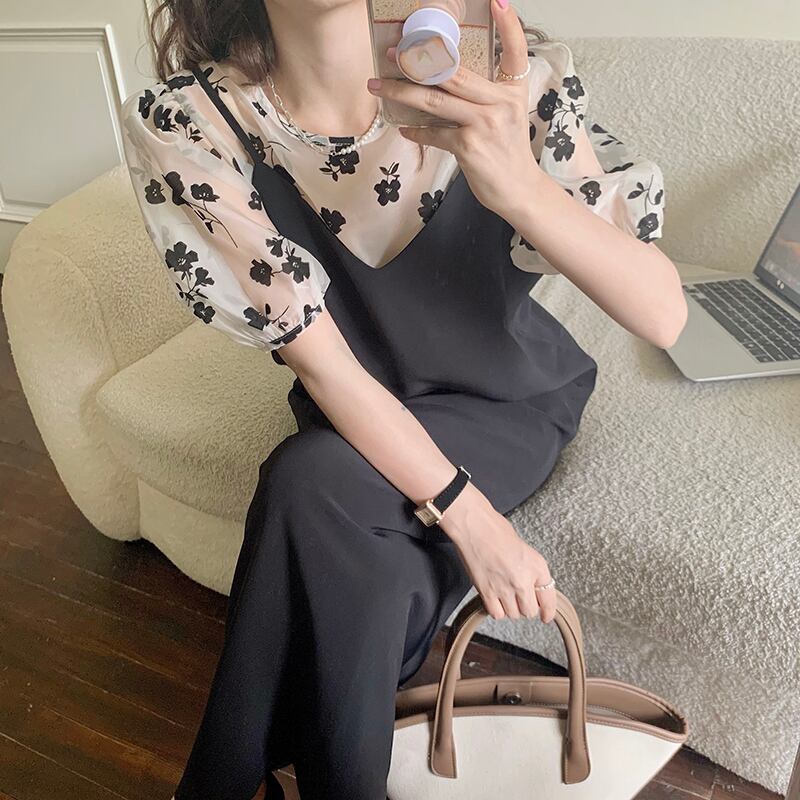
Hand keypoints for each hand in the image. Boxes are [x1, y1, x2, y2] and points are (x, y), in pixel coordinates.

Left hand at [366, 0, 541, 218]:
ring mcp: (485, 124)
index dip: (508, 24)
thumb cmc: (508, 154)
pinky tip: (404, 127)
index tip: (497, 0)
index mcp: (513, 91)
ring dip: (402, 92)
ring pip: (436, 100)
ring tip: (379, 86)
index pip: (515, 50)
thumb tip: (444, 84)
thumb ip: (484, 97)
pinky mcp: (469, 147)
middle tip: (394, 53)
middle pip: (454, 73)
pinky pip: (434, 133)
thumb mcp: (506, 117)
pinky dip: (416, 131)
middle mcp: (501, 103)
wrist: (519, 191)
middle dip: (419, 60)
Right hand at [439, 483, 556, 622]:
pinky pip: (497, 614)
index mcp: (537, 567)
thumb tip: (533, 589)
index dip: (548, 611)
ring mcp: (505, 588)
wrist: (475, 527)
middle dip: (525, 606)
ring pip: (513, 614)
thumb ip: (532, 571)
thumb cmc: (496, 530)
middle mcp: (524, 580)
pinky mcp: (487, 592)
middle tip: (518, 596)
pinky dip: (497, 609)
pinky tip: (494, 598)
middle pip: (529, 611)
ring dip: (510, 608)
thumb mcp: (525, 549)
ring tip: (504, 594)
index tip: (546, 616)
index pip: (549, 599)